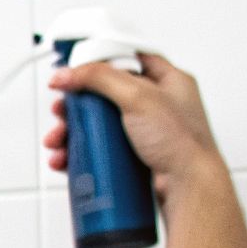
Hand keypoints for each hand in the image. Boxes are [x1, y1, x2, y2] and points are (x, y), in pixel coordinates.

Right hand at [44, 52, 225, 198]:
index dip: (99, 61)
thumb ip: (100, 78)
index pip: (129, 59)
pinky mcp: (133, 157)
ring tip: (57, 140)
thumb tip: (66, 74)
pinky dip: (78, 153)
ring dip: (72, 132)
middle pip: (105, 95)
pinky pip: (98, 150)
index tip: (74, 69)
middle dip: (76, 105)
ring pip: (98, 125)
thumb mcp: (139, 97)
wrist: (189, 188)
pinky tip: (65, 158)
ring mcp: (144, 133)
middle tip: (61, 111)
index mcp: (168, 81)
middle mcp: (156, 105)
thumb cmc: (182, 143)